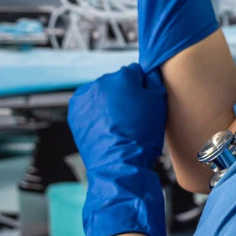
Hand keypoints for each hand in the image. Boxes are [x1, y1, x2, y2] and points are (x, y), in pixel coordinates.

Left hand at [68, 64, 168, 235]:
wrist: (119, 164)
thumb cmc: (141, 136)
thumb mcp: (160, 102)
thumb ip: (154, 79)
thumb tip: (147, 71)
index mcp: (122, 76)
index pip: (136, 72)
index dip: (142, 88)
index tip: (144, 103)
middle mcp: (101, 82)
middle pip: (117, 82)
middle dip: (124, 95)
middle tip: (132, 117)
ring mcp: (85, 97)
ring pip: (103, 94)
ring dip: (109, 103)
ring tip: (118, 125)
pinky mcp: (75, 112)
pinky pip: (90, 106)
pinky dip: (96, 113)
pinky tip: (107, 127)